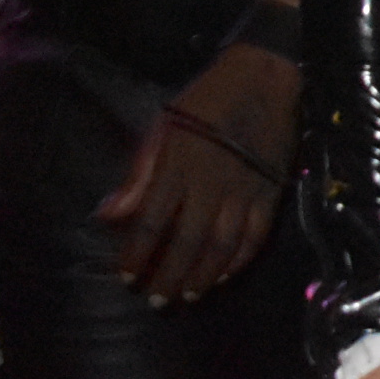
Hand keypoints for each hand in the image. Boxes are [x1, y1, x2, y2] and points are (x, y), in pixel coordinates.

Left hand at [95, 40, 297, 302]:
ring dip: (204, 274)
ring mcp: (245, 188)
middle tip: (157, 301)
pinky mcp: (271, 189)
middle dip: (169, 275)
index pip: (152, 221)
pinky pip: (257, 232)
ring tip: (190, 294)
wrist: (264, 77)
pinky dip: (241, 258)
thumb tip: (108, 215)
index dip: (137, 254)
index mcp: (179, 166)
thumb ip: (138, 173)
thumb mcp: (162, 127)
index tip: (126, 278)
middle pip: (187, 241)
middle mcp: (211, 183)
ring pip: (223, 243)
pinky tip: (226, 273)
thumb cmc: (204, 101)